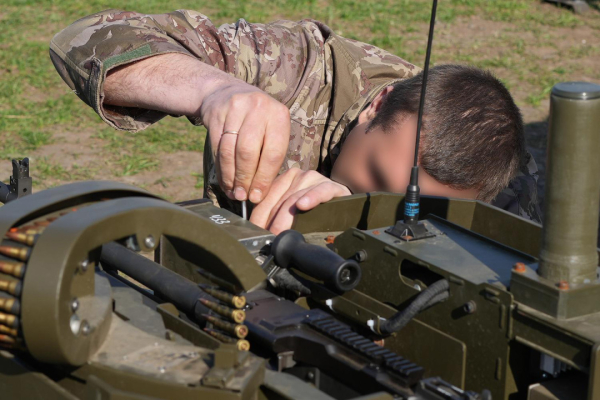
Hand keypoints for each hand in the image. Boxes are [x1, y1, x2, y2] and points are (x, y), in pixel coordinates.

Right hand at [200, 83, 290, 202]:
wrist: (228, 92)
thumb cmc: (257, 120)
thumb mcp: (271, 130)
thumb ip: (270, 156)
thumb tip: (260, 192)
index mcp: (279, 115)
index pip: (273, 153)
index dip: (264, 178)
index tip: (257, 196)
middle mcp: (259, 108)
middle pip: (248, 152)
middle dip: (245, 178)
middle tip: (243, 196)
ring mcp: (236, 108)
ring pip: (230, 151)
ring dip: (231, 176)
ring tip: (233, 192)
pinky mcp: (217, 113)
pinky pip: (217, 147)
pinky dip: (221, 168)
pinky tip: (225, 180)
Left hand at [250, 168, 351, 233]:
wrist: (344, 208)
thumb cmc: (315, 214)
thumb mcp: (293, 214)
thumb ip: (277, 217)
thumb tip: (259, 232)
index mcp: (283, 180)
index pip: (266, 200)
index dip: (259, 218)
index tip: (257, 234)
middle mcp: (297, 176)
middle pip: (279, 201)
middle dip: (273, 222)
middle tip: (269, 239)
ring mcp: (314, 179)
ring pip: (295, 198)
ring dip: (286, 217)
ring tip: (280, 232)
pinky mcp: (332, 186)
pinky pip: (320, 191)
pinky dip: (311, 198)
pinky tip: (303, 206)